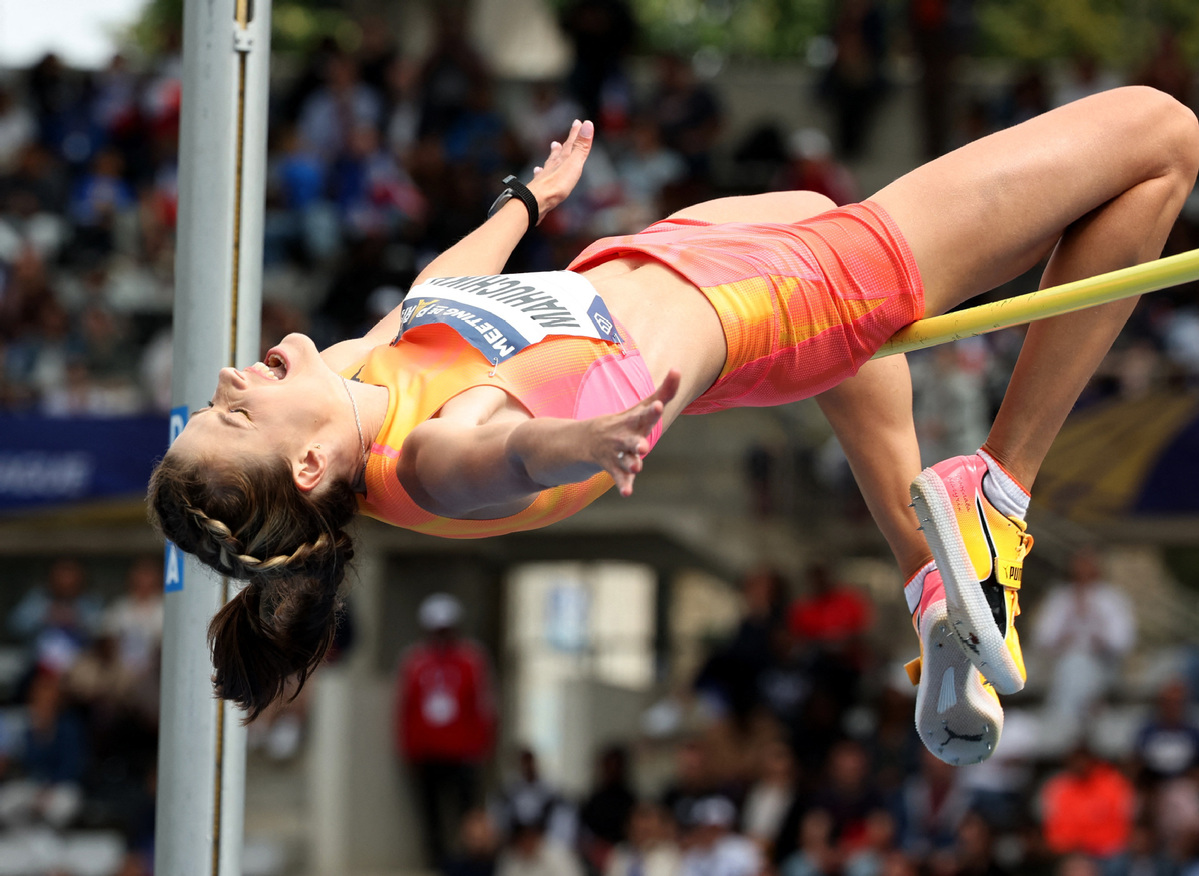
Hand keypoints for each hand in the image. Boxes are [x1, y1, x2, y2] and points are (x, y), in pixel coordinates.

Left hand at [526, 119, 593, 219]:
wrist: (536, 201)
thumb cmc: (556, 185)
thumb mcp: (574, 164)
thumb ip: (581, 146)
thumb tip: (587, 123)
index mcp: (563, 160)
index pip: (571, 143)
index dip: (576, 133)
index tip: (578, 122)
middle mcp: (553, 166)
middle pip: (560, 152)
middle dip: (565, 144)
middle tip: (567, 133)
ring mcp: (545, 176)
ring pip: (550, 162)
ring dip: (553, 155)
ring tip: (553, 148)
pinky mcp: (540, 188)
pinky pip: (541, 177)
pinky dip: (540, 172)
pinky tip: (537, 171)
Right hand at [590, 370, 679, 496]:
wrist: (584, 440)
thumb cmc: (623, 422)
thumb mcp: (641, 407)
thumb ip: (663, 391)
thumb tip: (678, 369)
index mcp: (633, 420)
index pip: (643, 414)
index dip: (651, 411)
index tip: (658, 405)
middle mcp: (624, 436)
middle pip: (631, 438)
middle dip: (636, 442)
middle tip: (644, 446)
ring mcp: (617, 452)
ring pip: (625, 459)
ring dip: (631, 463)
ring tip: (637, 467)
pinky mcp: (613, 467)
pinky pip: (619, 477)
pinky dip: (623, 485)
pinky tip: (627, 493)